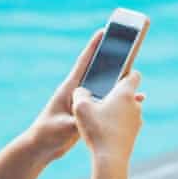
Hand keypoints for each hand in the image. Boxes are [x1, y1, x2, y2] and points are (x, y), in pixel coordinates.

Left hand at [29, 28, 144, 161]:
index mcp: (70, 88)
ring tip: (136, 78)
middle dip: (113, 61)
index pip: (84, 62)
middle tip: (129, 49)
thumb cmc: (47, 133)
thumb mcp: (65, 127)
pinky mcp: (88, 113)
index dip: (93, 46)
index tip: (104, 31)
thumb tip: (99, 117)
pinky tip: (133, 102)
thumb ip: (81, 121)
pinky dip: (119, 102)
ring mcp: (84, 102)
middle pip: (99, 71)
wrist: (42, 147)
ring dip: (119, 83)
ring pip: (105, 88)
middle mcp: (78, 91)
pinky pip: (107, 104)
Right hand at [71, 69, 144, 165]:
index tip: (116, 74)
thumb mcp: (80, 108)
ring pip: (127, 109)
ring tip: (99, 117)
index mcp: (125, 93)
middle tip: (100, 98)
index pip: (134, 74)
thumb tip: (81, 90)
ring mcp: (137, 121)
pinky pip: (125, 124)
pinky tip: (103, 131)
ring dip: (116, 110)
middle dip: (115, 94)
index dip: (125, 72)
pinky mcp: (134, 134)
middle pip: (128, 93)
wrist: (110, 160)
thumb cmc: (97, 131)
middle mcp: (135, 105)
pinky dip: (117, 124)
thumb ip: (80, 93)